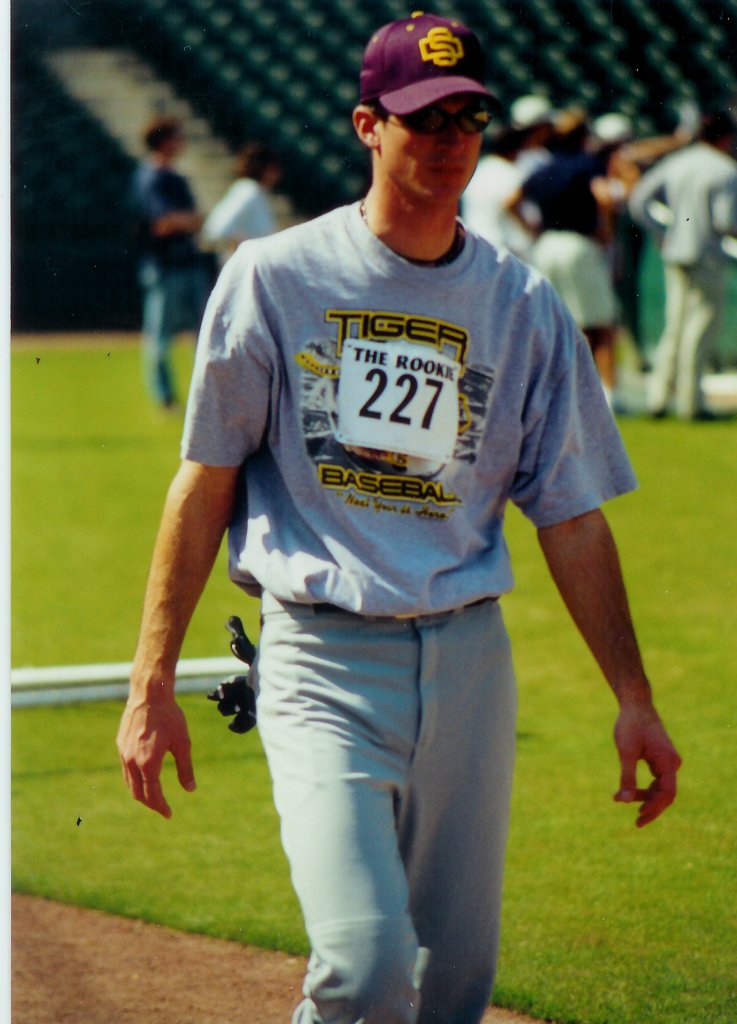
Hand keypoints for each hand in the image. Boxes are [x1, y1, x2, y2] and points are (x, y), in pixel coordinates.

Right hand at [117, 697, 195, 817]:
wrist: (149, 694)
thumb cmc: (170, 717)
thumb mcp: (183, 743)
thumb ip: (185, 768)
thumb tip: (190, 789)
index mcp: (148, 763)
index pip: (152, 794)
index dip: (161, 806)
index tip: (169, 814)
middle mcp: (131, 761)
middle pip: (138, 793)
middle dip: (150, 803)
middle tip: (162, 808)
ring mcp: (123, 753)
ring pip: (129, 782)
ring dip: (141, 793)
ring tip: (154, 796)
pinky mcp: (120, 745)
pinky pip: (125, 769)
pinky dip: (134, 779)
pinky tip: (144, 777)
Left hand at [613, 701, 681, 827]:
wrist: (636, 704)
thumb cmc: (630, 725)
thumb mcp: (626, 752)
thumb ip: (627, 777)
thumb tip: (624, 801)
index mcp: (668, 762)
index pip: (667, 793)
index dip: (655, 808)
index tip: (639, 817)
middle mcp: (672, 763)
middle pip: (666, 794)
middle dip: (651, 808)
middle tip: (637, 822)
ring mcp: (668, 761)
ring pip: (661, 788)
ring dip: (647, 798)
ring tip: (627, 804)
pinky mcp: (661, 759)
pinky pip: (658, 780)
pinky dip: (647, 789)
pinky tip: (632, 794)